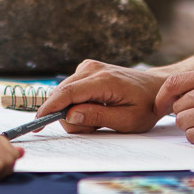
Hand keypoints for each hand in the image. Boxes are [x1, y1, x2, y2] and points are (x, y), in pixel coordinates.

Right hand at [38, 59, 163, 133]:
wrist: (155, 87)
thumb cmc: (146, 106)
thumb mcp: (128, 120)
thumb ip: (98, 117)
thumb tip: (70, 114)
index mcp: (103, 80)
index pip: (67, 93)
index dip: (50, 109)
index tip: (38, 123)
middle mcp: (92, 68)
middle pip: (62, 95)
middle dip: (70, 117)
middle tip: (94, 127)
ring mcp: (88, 67)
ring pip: (65, 94)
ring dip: (75, 111)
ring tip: (99, 117)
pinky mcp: (87, 69)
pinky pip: (70, 90)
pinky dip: (77, 103)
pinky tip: (95, 107)